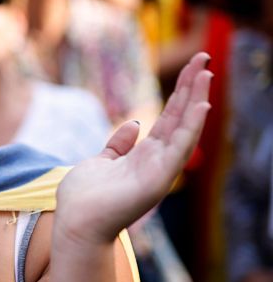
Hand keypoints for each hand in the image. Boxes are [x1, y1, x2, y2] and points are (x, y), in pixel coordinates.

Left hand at [54, 52, 211, 245]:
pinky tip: (200, 105)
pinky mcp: (156, 180)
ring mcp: (159, 170)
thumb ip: (118, 144)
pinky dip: (190, 127)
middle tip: (204, 57)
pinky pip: (178, 149)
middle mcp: (157, 160)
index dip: (180, 92)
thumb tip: (135, 124)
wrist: (75, 224)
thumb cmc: (85, 198)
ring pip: (184, 128)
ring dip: (196, 99)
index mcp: (144, 155)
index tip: (192, 67)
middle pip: (180, 117)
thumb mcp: (101, 161)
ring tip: (206, 72)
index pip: (169, 117)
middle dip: (191, 87)